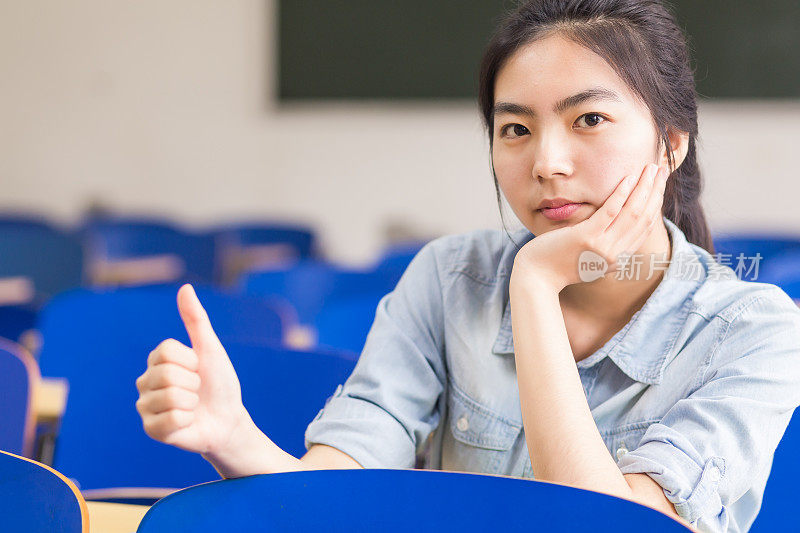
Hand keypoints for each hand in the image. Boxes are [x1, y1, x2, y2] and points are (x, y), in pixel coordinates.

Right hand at [135, 284, 254, 454]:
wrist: (228, 419)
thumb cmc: (219, 383)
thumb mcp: (210, 349)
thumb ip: (196, 320)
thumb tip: (185, 288)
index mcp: (157, 360)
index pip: (166, 350)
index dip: (192, 360)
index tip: (199, 368)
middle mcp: (145, 381)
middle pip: (166, 374)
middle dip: (193, 383)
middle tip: (197, 390)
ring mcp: (145, 406)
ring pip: (170, 397)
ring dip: (192, 403)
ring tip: (193, 406)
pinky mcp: (151, 430)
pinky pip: (171, 420)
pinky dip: (188, 420)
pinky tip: (188, 422)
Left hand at [511, 163, 668, 291]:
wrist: (536, 277)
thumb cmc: (556, 264)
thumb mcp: (586, 259)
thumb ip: (602, 246)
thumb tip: (612, 227)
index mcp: (617, 259)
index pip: (644, 229)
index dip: (655, 204)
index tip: (659, 186)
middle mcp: (614, 255)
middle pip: (644, 219)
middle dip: (655, 192)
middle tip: (662, 171)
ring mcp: (602, 247)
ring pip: (632, 213)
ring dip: (644, 188)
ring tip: (651, 168)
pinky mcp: (586, 238)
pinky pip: (610, 212)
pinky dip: (622, 193)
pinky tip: (629, 177)